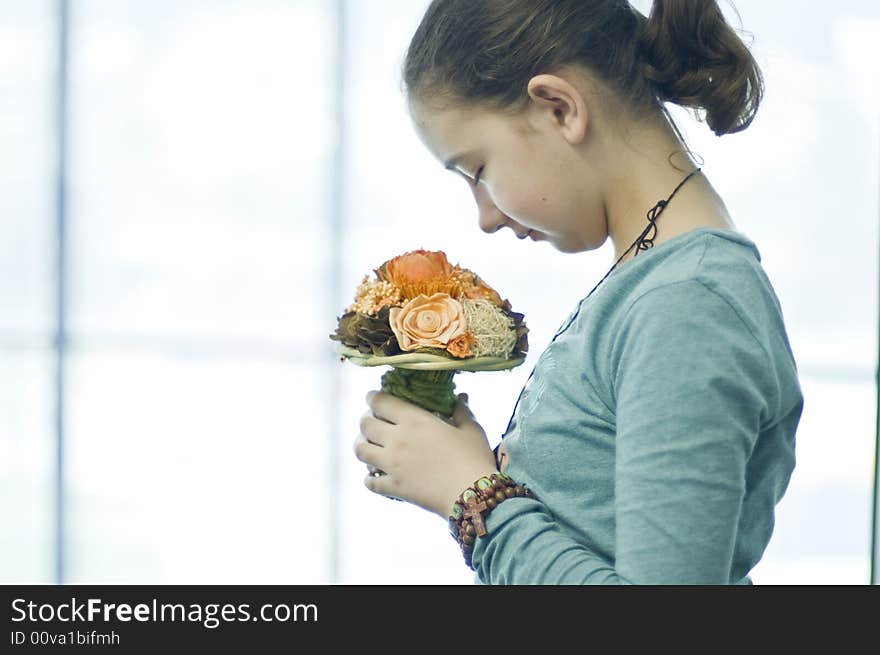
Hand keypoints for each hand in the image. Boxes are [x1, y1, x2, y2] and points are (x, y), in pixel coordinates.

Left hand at [353, 390, 498, 518]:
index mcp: (414, 420)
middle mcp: (397, 440)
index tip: (373, 398)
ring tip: (370, 445)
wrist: (472, 495)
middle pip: (365, 424)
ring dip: (362, 445)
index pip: (380, 402)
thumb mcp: (470, 429)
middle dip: (366, 420)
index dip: (372, 397)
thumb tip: (461, 397)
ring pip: (360, 450)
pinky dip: (369, 477)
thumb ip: (461, 411)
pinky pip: (369, 482)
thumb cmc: (474, 458)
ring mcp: (392, 465)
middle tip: (374, 421)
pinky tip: (376, 475)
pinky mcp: (393, 487)